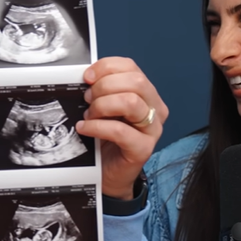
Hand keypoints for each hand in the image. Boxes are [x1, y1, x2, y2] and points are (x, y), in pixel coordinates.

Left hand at [76, 57, 167, 199]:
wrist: (109, 173)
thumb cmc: (107, 139)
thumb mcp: (105, 108)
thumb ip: (102, 90)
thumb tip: (87, 76)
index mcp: (147, 94)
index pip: (131, 67)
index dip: (107, 67)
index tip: (88, 77)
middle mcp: (155, 109)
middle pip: (135, 81)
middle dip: (104, 86)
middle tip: (87, 99)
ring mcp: (152, 129)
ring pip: (131, 102)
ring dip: (103, 106)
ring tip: (89, 115)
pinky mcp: (143, 148)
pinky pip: (120, 131)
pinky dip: (97, 127)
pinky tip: (85, 128)